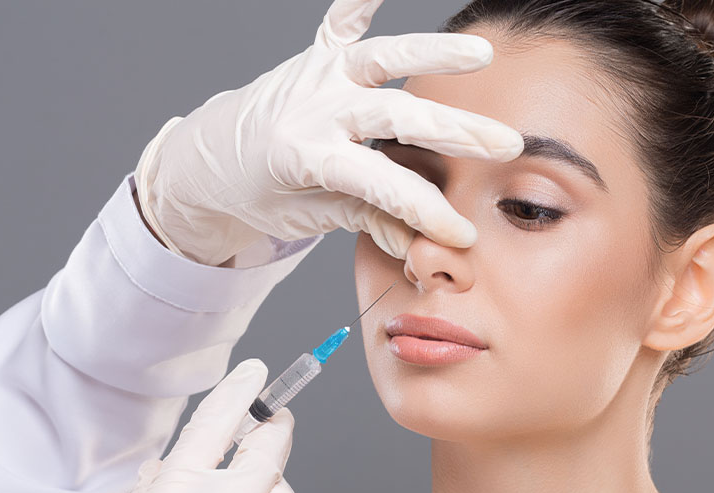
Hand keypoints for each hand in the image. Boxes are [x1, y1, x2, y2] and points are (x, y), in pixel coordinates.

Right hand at [124, 359, 299, 492]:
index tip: (253, 372)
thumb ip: (154, 483)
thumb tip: (159, 471)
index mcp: (179, 489)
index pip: (215, 423)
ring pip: (283, 490)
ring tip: (261, 472)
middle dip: (275, 429)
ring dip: (275, 475)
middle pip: (266, 450)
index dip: (239, 392)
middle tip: (275, 416)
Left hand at [134, 0, 523, 265]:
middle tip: (505, 145)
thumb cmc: (259, 194)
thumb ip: (366, 222)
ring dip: (431, 55)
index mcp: (306, 157)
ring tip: (481, 53)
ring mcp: (317, 74)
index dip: (423, 209)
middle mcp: (314, 107)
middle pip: (393, 116)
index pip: (379, 184)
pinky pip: (343, 18)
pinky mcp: (317, 55)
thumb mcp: (307, 217)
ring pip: (380, 58)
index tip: (462, 231)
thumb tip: (422, 248)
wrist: (208, 161)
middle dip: (453, 131)